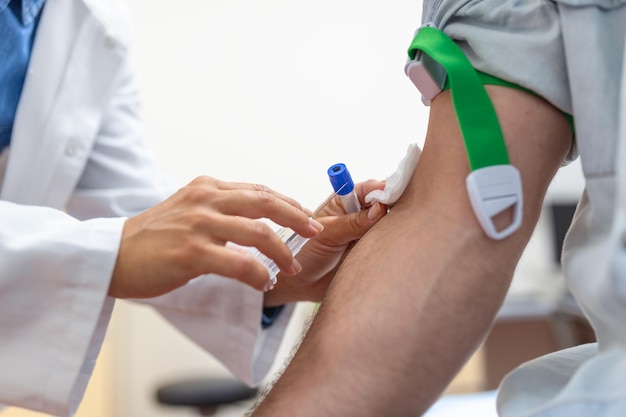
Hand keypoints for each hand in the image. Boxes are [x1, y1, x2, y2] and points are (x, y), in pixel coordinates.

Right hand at [109, 176, 322, 297]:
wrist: (111, 255)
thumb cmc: (152, 238)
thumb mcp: (188, 211)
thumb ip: (220, 211)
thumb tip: (257, 224)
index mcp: (207, 188)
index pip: (258, 190)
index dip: (288, 203)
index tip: (307, 217)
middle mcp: (205, 199)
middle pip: (266, 202)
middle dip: (297, 218)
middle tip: (315, 232)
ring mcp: (198, 224)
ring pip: (258, 231)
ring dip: (282, 251)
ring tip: (292, 267)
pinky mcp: (191, 251)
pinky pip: (240, 262)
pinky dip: (259, 273)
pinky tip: (264, 282)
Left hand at [263, 180, 386, 305]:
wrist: (301, 283)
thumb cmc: (306, 253)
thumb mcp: (328, 234)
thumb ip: (352, 222)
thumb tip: (379, 209)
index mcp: (345, 202)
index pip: (369, 189)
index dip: (383, 189)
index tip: (394, 195)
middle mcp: (359, 216)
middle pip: (385, 205)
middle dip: (394, 208)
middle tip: (398, 215)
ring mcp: (368, 234)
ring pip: (390, 226)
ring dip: (393, 229)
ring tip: (392, 235)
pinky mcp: (373, 252)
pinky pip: (388, 247)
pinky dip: (392, 248)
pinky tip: (391, 250)